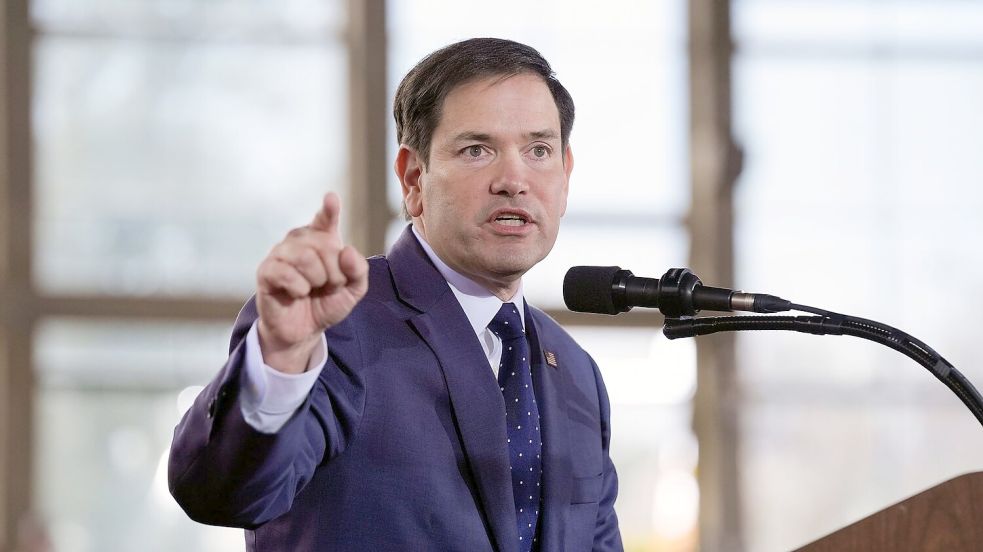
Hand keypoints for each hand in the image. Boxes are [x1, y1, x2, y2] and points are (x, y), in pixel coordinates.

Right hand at [255, 193, 368, 373]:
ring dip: (317, 280)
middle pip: (324, 245)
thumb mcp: (353, 290)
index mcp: (321, 240)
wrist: (304, 330)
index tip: (331, 199)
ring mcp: (281, 253)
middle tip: (329, 286)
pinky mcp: (266, 271)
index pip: (325, 219)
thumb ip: (358, 271)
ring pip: (305, 257)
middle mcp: (299, 241)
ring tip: (312, 290)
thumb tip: (348, 251)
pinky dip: (299, 288)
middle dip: (334, 272)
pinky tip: (297, 293)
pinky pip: (286, 273)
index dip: (329, 210)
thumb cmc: (326, 303)